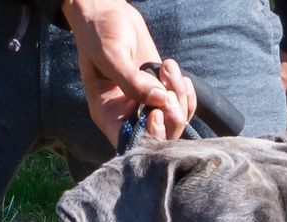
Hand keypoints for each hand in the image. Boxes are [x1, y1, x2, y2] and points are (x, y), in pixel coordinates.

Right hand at [62, 0, 196, 145]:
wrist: (108, 14)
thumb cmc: (100, 34)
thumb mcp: (111, 56)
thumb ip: (131, 81)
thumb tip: (160, 100)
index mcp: (108, 115)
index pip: (131, 142)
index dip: (149, 137)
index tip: (156, 114)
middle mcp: (127, 115)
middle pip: (159, 136)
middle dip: (171, 116)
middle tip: (167, 87)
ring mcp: (146, 104)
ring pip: (174, 120)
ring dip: (179, 97)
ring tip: (167, 68)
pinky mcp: (161, 90)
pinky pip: (182, 105)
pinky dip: (186, 92)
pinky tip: (175, 73)